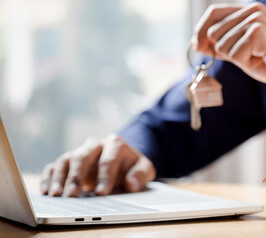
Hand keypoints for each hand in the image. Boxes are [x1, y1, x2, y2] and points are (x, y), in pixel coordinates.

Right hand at [40, 134, 155, 196]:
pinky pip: (55, 166)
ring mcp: (80, 151)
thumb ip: (140, 174)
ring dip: (60, 178)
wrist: (123, 160)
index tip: (102, 192)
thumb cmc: (132, 166)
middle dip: (77, 176)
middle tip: (72, 194)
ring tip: (56, 194)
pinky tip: (46, 190)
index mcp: (115, 144)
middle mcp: (95, 145)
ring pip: (66, 160)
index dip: (105, 176)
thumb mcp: (144, 169)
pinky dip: (49, 177)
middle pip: (83, 157)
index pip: (108, 160)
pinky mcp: (69, 161)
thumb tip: (131, 183)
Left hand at [193, 2, 265, 91]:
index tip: (196, 46)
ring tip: (261, 57)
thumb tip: (197, 44)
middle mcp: (252, 10)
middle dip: (225, 52)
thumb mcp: (244, 53)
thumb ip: (223, 46)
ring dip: (238, 59)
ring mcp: (255, 19)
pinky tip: (265, 59)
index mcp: (250, 11)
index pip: (214, 13)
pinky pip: (234, 55)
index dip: (201, 30)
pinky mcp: (258, 31)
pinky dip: (247, 63)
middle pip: (213, 33)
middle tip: (251, 57)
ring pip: (222, 46)